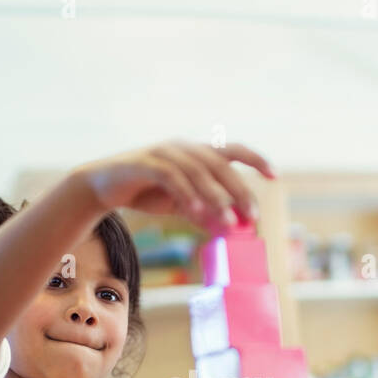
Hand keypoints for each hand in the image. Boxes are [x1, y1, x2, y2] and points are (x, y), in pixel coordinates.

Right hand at [79, 139, 274, 232]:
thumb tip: (229, 229)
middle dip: (239, 190)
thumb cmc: (146, 192)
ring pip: (198, 171)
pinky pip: (172, 178)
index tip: (274, 176)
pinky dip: (187, 195)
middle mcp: (182, 148)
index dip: (255, 159)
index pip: (231, 150)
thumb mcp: (181, 204)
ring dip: (216, 198)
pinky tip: (196, 213)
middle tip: (253, 215)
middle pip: (219, 163)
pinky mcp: (145, 163)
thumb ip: (204, 212)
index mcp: (195, 152)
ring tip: (228, 223)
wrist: (102, 186)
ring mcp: (163, 153)